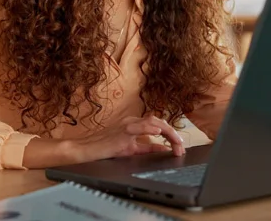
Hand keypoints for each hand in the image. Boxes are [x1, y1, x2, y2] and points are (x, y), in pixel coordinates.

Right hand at [68, 115, 185, 162]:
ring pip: (153, 122)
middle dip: (173, 134)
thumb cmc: (106, 148)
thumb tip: (163, 149)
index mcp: (135, 124)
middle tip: (181, 147)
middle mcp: (133, 120)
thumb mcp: (132, 149)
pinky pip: (139, 127)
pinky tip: (159, 133)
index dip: (171, 135)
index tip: (179, 146)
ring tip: (177, 142)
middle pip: (159, 122)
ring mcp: (128, 124)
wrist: (88, 150)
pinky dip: (150, 128)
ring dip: (167, 132)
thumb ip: (148, 148)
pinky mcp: (122, 130)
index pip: (158, 126)